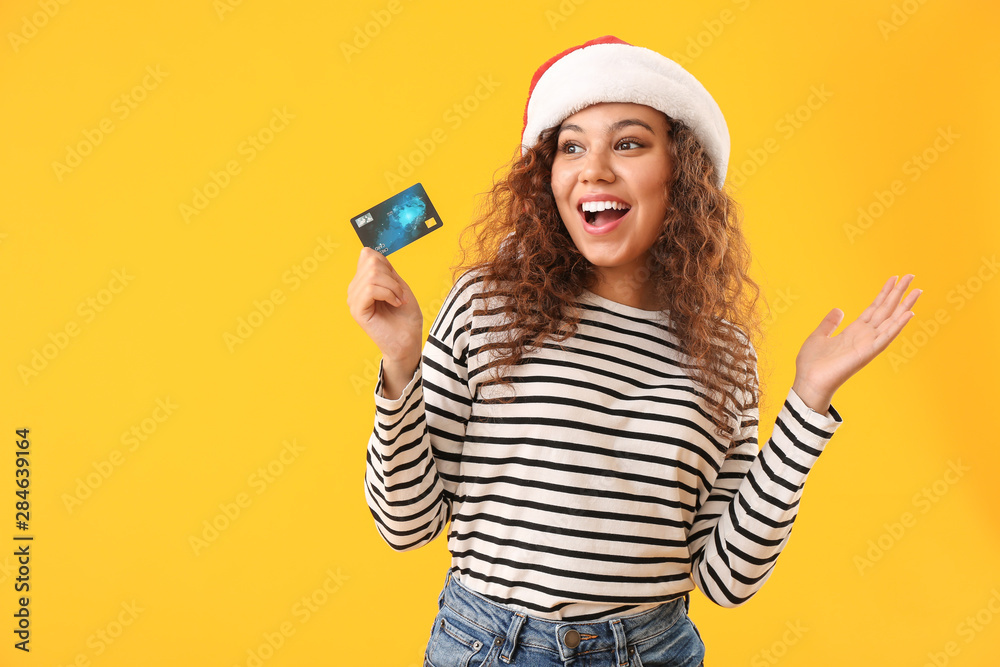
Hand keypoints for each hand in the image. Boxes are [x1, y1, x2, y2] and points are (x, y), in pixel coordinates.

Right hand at [347, 247, 422, 398]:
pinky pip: (371, 289)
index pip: (368, 255)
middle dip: (392, 277)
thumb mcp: (399, 286)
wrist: (408, 342)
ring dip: (393, 287)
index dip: (387, 264)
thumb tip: (366, 251)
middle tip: (400, 295)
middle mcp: (355, 290)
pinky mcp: (357, 310)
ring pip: (372, 275)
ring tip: (399, 301)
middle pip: (371, 262)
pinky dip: (388, 293)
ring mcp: (354, 300)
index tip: (397, 285)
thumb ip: (384, 269)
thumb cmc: (406, 318)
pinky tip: (395, 304)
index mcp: (363, 282)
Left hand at [792, 274, 921, 413]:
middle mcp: (865, 336)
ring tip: (917, 290)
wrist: (808, 382)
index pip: (874, 308)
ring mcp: (868, 344)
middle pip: (886, 310)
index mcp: (854, 331)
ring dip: (904, 306)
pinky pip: (885, 337)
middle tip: (911, 276)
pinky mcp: (867, 353)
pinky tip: (908, 314)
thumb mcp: (819, 336)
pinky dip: (897, 326)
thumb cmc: (812, 364)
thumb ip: (829, 323)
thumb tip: (838, 310)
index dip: (884, 293)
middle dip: (898, 293)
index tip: (894, 278)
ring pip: (891, 321)